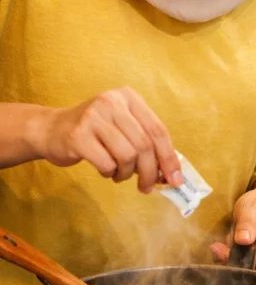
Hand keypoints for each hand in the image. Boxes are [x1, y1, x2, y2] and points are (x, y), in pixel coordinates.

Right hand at [33, 88, 180, 193]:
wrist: (50, 130)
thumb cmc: (94, 133)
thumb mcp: (122, 127)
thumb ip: (146, 143)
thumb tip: (172, 172)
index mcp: (129, 97)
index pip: (158, 130)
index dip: (169, 157)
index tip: (175, 179)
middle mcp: (112, 102)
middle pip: (145, 144)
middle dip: (150, 172)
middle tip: (147, 187)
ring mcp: (93, 116)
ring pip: (127, 155)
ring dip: (126, 173)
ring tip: (119, 174)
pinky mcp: (78, 135)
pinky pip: (106, 163)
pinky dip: (109, 172)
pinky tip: (104, 169)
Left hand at [211, 180, 255, 276]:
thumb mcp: (248, 206)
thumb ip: (245, 222)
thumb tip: (242, 241)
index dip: (242, 258)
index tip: (219, 250)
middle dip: (240, 261)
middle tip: (222, 247)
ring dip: (245, 264)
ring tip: (237, 246)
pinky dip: (251, 268)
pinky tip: (246, 254)